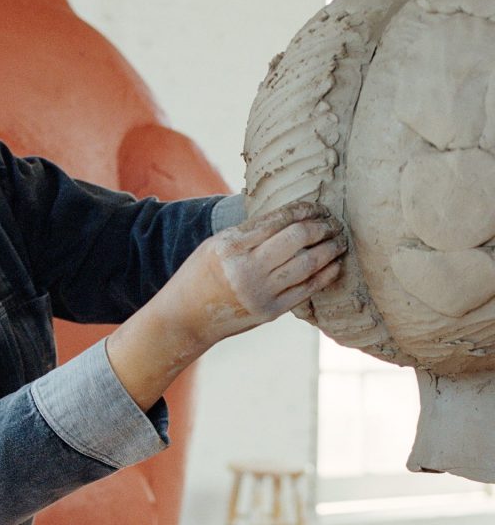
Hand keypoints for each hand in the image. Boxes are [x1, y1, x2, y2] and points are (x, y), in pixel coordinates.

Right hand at [168, 200, 345, 345]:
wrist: (184, 317)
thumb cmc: (199, 275)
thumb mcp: (216, 245)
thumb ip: (248, 234)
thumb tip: (288, 218)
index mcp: (230, 245)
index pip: (275, 220)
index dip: (301, 211)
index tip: (316, 207)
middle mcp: (246, 268)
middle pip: (296, 239)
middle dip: (320, 228)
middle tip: (333, 222)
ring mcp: (260, 292)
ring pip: (307, 264)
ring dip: (328, 250)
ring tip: (338, 242)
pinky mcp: (270, 311)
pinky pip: (306, 289)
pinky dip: (324, 275)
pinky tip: (333, 265)